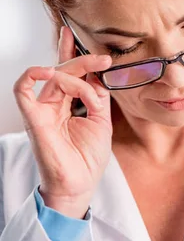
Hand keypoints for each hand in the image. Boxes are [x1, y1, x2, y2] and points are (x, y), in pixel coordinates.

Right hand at [13, 26, 112, 217]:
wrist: (79, 185)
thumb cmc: (88, 160)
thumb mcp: (102, 123)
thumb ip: (98, 98)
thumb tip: (98, 75)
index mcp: (70, 106)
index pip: (72, 75)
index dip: (81, 57)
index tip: (104, 55)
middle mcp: (54, 105)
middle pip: (65, 71)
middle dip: (84, 60)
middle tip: (104, 59)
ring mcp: (43, 110)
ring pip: (54, 77)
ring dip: (76, 77)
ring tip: (92, 91)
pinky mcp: (33, 117)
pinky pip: (22, 89)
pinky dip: (33, 75)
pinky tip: (50, 71)